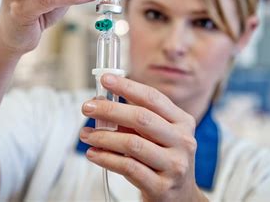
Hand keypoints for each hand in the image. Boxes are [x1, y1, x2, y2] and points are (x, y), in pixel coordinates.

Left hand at [80, 74, 207, 201]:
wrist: (180, 197)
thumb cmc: (164, 160)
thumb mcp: (158, 136)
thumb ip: (137, 119)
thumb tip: (103, 101)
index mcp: (183, 121)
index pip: (153, 98)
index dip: (127, 86)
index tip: (105, 79)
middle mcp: (183, 141)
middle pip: (142, 118)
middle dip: (110, 109)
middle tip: (87, 107)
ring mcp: (174, 165)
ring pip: (132, 144)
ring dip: (103, 137)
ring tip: (86, 134)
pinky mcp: (162, 187)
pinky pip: (128, 168)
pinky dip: (106, 159)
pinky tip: (93, 154)